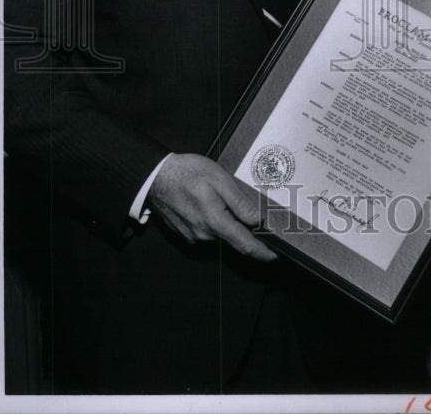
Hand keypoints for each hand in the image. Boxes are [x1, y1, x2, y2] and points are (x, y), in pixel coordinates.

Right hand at [147, 153, 275, 261]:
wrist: (154, 177)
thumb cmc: (188, 173)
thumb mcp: (219, 180)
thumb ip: (239, 202)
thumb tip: (258, 220)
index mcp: (215, 222)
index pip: (244, 244)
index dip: (262, 252)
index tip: (276, 256)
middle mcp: (204, 236)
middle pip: (233, 239)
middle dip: (245, 230)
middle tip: (254, 214)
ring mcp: (193, 236)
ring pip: (220, 235)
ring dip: (228, 224)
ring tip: (224, 200)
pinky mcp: (185, 234)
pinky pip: (207, 232)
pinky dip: (215, 223)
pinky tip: (210, 204)